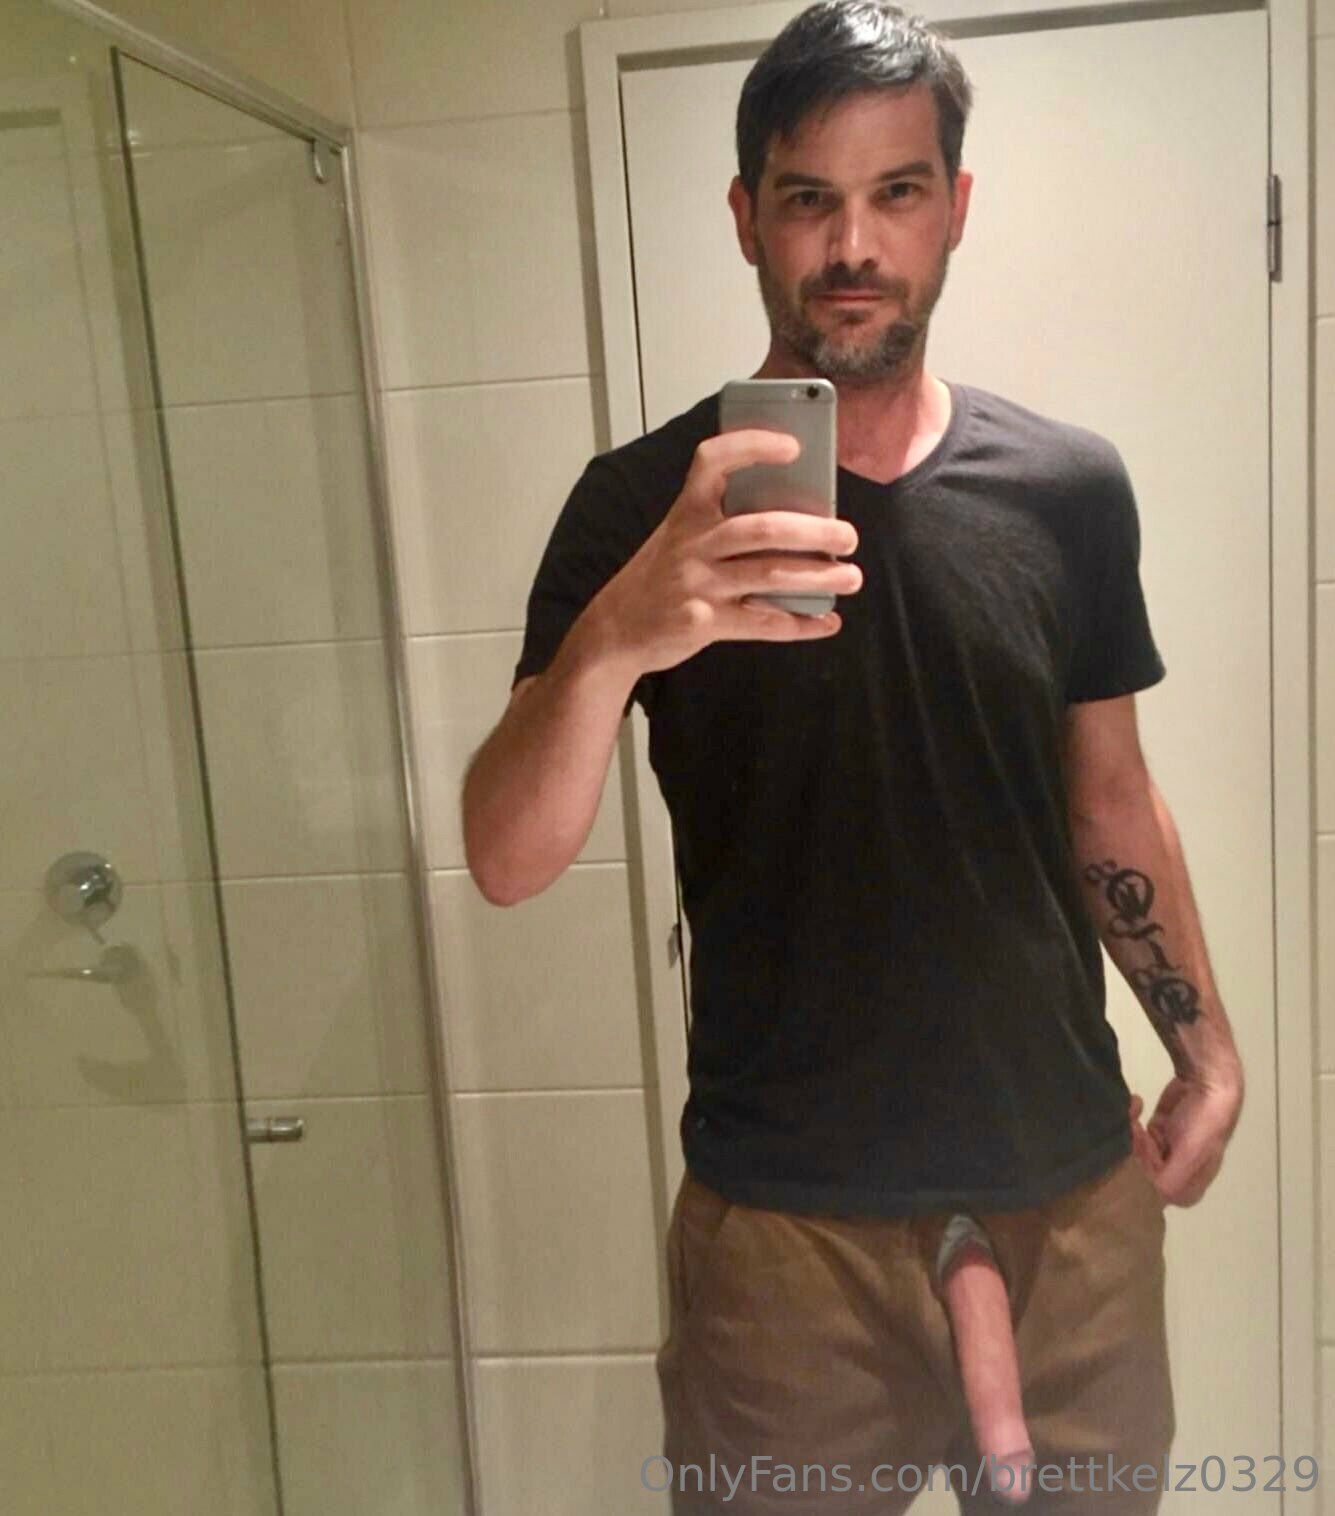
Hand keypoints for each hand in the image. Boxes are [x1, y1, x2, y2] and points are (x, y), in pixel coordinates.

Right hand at [590, 429, 861, 676]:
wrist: (616, 628)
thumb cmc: (661, 575)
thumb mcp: (680, 536)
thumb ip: (724, 522)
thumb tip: (800, 517)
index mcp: (687, 511)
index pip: (713, 461)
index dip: (752, 446)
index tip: (794, 447)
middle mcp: (692, 543)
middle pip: (762, 528)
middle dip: (814, 531)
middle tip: (849, 536)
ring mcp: (696, 583)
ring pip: (769, 575)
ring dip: (818, 577)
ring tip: (851, 577)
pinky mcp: (702, 622)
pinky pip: (761, 622)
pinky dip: (799, 624)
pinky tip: (826, 622)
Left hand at [1128, 1061, 1243, 1206]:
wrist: (1209, 1083)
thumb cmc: (1203, 1125)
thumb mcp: (1190, 1156)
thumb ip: (1170, 1181)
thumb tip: (1150, 1197)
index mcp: (1189, 1185)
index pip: (1155, 1195)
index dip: (1141, 1177)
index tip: (1135, 1154)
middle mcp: (1177, 1170)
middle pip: (1142, 1172)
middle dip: (1132, 1150)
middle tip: (1132, 1129)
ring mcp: (1167, 1148)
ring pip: (1136, 1151)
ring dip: (1130, 1132)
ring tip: (1132, 1115)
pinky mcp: (1159, 1127)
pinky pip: (1137, 1131)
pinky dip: (1132, 1117)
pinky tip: (1137, 1102)